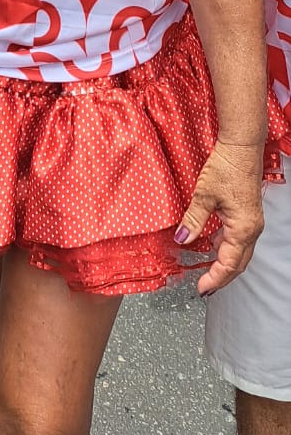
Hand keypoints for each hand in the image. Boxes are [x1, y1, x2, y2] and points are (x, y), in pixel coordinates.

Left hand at [175, 139, 264, 293]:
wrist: (242, 146)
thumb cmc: (228, 166)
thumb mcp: (204, 194)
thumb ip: (193, 220)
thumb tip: (182, 240)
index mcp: (243, 229)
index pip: (229, 265)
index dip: (214, 279)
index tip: (201, 289)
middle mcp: (251, 229)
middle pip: (238, 263)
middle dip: (222, 277)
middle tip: (205, 286)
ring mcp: (252, 221)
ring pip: (240, 252)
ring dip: (225, 264)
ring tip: (208, 272)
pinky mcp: (248, 213)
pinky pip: (239, 239)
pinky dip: (227, 248)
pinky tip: (214, 246)